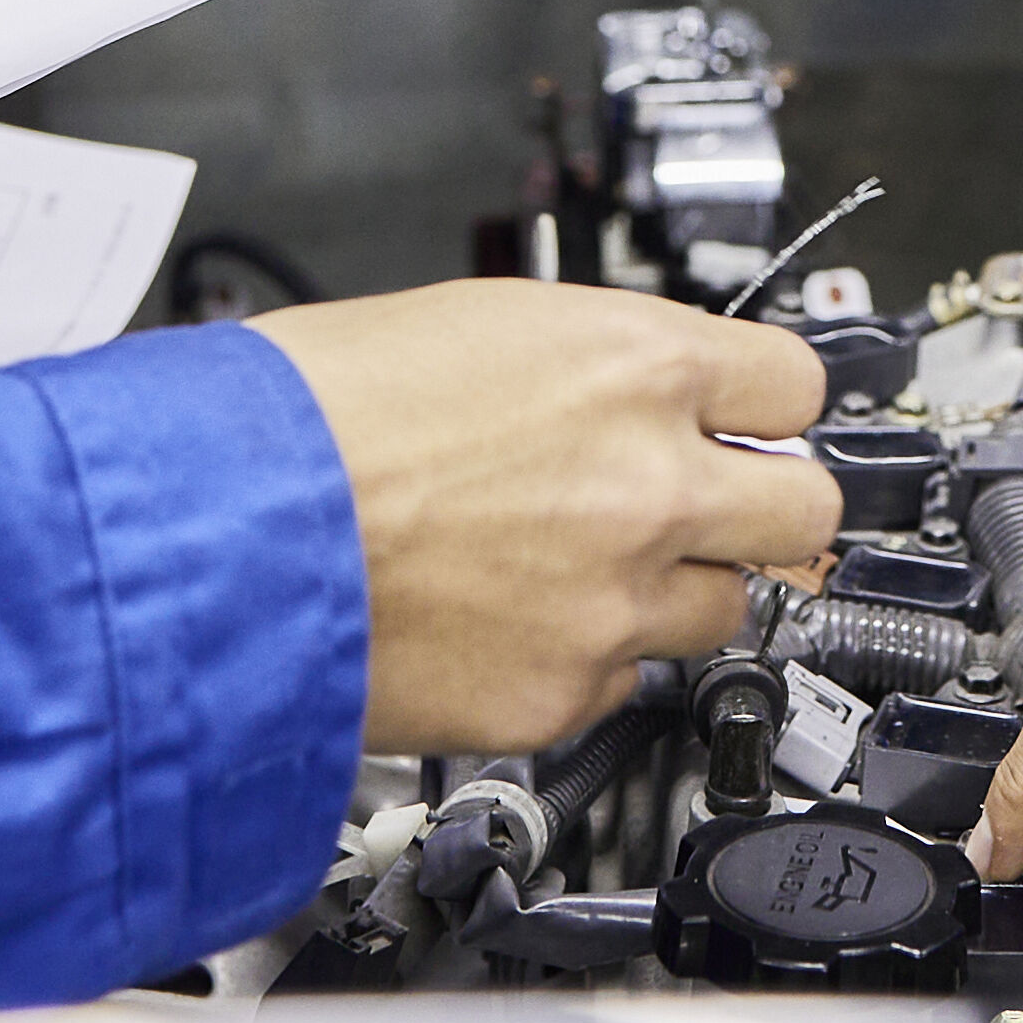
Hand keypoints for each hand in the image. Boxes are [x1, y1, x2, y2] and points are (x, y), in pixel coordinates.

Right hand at [256, 281, 840, 752]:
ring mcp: (616, 598)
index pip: (797, 385)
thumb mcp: (473, 328)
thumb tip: (630, 397)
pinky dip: (582, 659)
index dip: (765, 407)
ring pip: (722, 606)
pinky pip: (620, 680)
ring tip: (577, 571)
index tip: (752, 422)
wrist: (217, 534)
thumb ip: (586, 371)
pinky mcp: (563, 694)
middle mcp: (650, 481)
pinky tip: (510, 625)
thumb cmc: (305, 416)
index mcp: (634, 364)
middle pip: (805, 510)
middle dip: (763, 507)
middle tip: (713, 507)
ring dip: (670, 589)